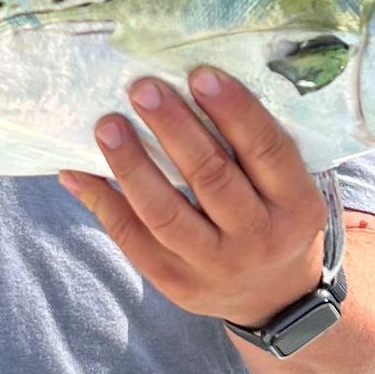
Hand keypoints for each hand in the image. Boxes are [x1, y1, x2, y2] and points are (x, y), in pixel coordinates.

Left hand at [59, 68, 327, 328]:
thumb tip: (194, 84)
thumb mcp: (290, 188)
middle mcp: (259, 239)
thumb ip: (257, 147)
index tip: (200, 75)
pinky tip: (77, 172)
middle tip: (143, 89)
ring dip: (131, 165)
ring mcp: (215, 267)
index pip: (265, 151)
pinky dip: (102, 203)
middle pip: (211, 178)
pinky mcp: (176, 285)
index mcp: (297, 206)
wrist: (276, 298)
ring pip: (165, 213)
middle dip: (174, 128)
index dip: (234, 111)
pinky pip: (132, 240)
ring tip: (107, 126)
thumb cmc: (276, 218)